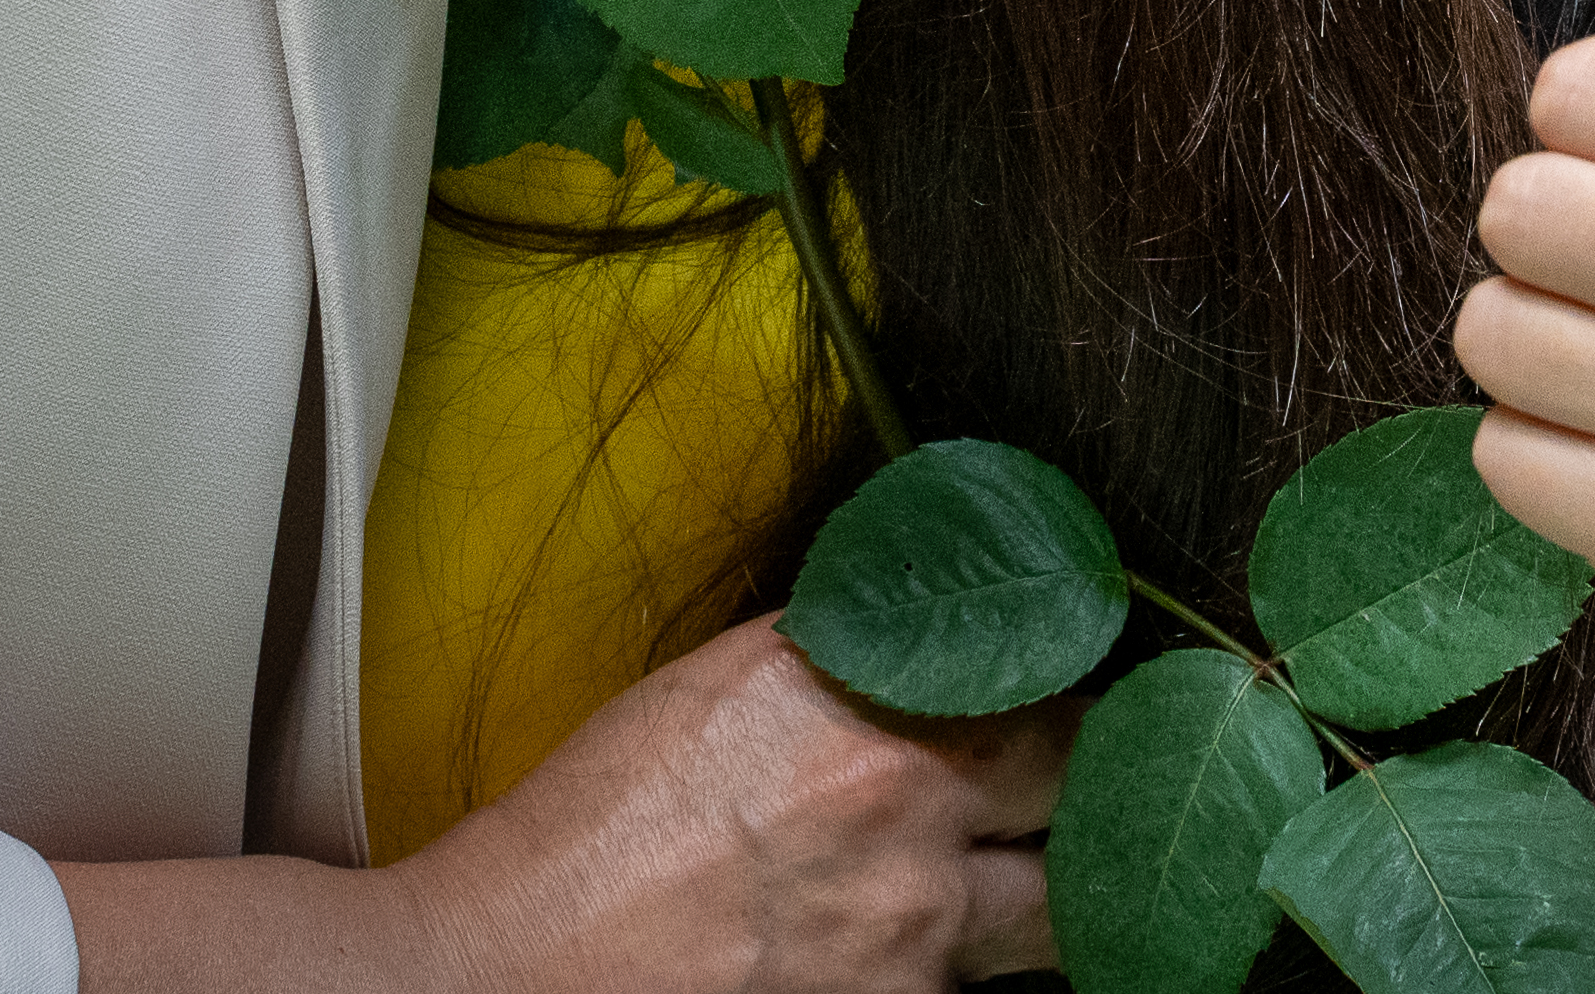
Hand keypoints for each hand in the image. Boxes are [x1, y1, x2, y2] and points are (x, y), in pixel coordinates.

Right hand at [53, 621, 1059, 991]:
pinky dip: (926, 973)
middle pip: (1088, 814)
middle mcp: (913, 818)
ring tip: (919, 893)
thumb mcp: (731, 687)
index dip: (1081, 714)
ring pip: (1033, 928)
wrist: (506, 973)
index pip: (1063, 699)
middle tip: (1059, 808)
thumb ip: (856, 665)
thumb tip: (936, 635)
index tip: (1080, 716)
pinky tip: (857, 951)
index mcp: (875, 706)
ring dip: (1002, 908)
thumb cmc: (591, 830)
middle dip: (1086, 813)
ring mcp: (911, 946)